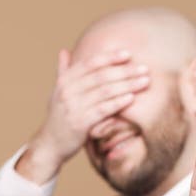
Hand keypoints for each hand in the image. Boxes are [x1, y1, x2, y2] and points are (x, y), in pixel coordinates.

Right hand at [35, 48, 150, 166]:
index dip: (110, 57)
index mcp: (64, 81)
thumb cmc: (59, 118)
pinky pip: (103, 110)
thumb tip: (64, 51)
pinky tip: (132, 98)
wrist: (50, 145)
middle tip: (144, 68)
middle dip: (125, 71)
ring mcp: (73, 107)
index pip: (90, 63)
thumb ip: (62, 72)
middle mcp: (67, 91)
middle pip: (102, 76)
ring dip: (128, 85)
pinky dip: (118, 103)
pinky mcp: (80, 123)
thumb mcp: (57, 93)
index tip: (128, 54)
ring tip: (145, 82)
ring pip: (105, 91)